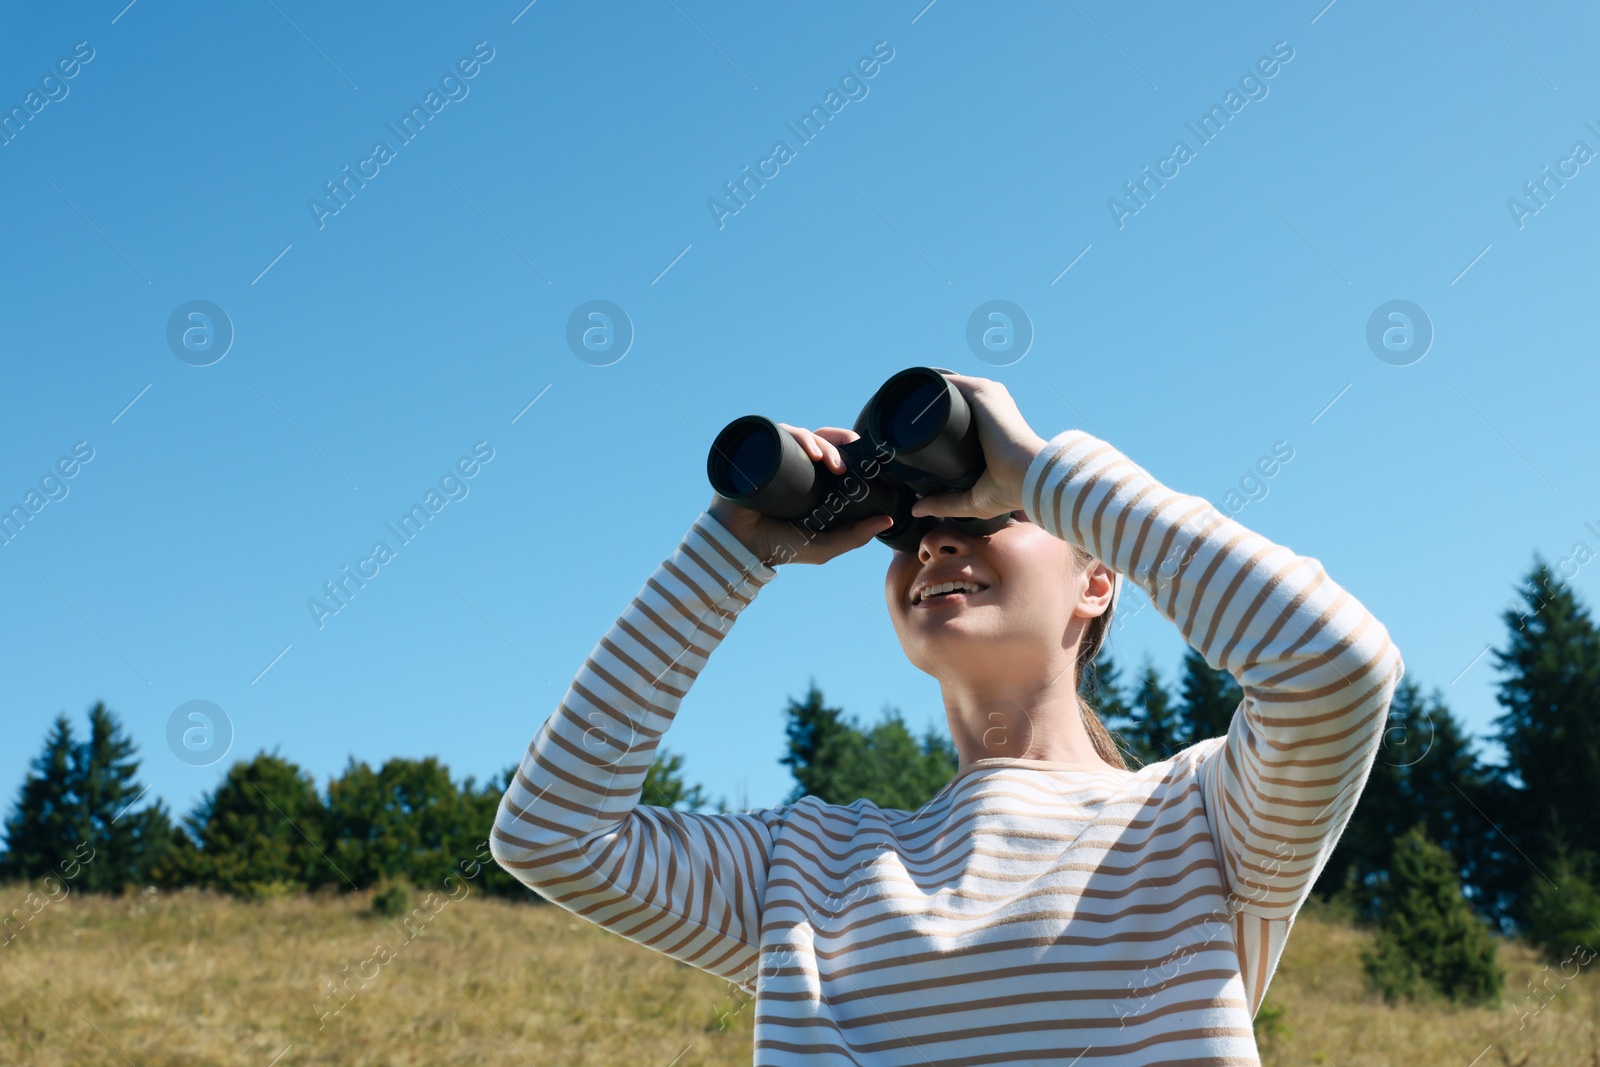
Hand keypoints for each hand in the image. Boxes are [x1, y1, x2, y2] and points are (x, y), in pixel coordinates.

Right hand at [707, 423, 894, 566]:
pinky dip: (795, 435)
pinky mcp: (757, 453)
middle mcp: (794, 466)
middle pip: (819, 441)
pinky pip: (778, 433)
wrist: (739, 548)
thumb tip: (887, 520)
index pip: (832, 454)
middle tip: (843, 467)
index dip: (849, 449)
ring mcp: (775, 457)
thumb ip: (855, 536)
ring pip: (801, 436)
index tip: (866, 458)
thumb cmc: (777, 547)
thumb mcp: (824, 546)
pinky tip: (808, 450)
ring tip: (825, 461)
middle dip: (836, 447)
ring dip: (818, 442)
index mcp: (811, 481)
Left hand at [909, 373, 1046, 518]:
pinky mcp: (982, 391)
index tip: (912, 429)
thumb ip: (944, 503)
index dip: (938, 422)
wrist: (1027, 476)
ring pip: (949, 389)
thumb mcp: (971, 500)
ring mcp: (988, 397)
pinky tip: (911, 389)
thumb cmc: (1009, 489)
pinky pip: (950, 381)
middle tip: (900, 418)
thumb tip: (918, 509)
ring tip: (899, 402)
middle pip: (952, 400)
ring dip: (925, 393)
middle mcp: (992, 408)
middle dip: (927, 406)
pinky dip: (930, 384)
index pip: (961, 418)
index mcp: (992, 428)